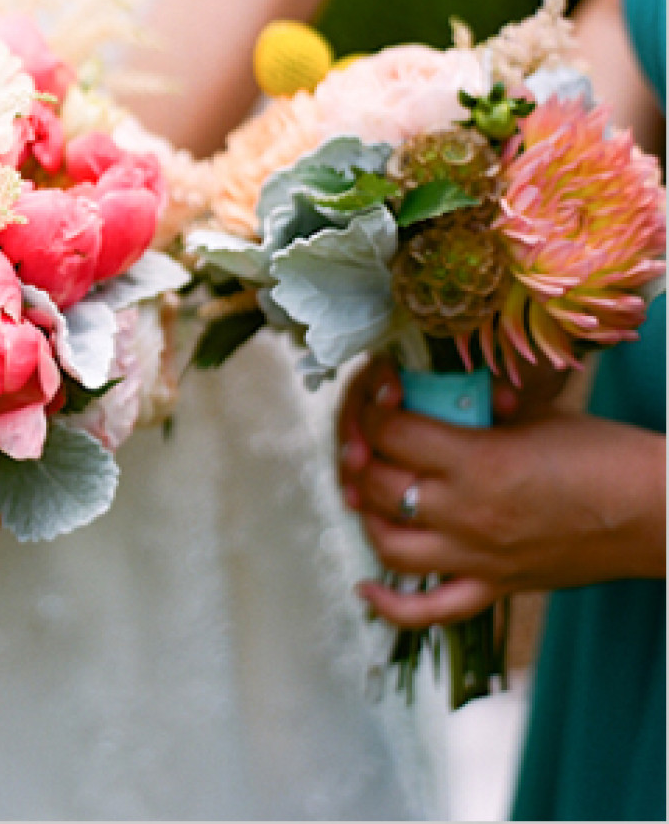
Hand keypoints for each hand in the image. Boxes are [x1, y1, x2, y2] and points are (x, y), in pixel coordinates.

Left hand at [338, 360, 664, 628]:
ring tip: (368, 488)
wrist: (660, 513)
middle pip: (379, 484)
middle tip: (367, 433)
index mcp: (478, 462)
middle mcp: (468, 515)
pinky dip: (389, 605)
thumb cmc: (607, 457)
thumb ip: (483, 406)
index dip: (372, 405)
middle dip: (361, 452)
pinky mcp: (494, 588)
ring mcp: (477, 558)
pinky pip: (429, 610)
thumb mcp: (539, 415)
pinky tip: (365, 587)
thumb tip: (449, 393)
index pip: (391, 432)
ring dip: (368, 514)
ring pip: (387, 544)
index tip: (378, 390)